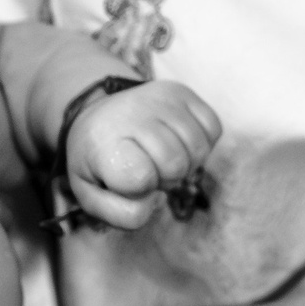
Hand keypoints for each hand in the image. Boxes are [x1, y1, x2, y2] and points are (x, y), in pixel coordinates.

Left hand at [65, 81, 221, 229]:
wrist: (98, 115)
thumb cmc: (99, 162)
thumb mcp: (91, 195)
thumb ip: (118, 214)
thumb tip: (154, 203)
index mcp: (103, 141)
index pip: (139, 177)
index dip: (140, 190)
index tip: (126, 180)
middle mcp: (133, 113)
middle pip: (176, 164)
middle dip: (166, 179)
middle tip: (149, 170)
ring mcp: (160, 98)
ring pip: (198, 149)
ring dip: (186, 163)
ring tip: (163, 157)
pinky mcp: (182, 91)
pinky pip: (213, 127)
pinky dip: (203, 144)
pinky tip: (180, 143)